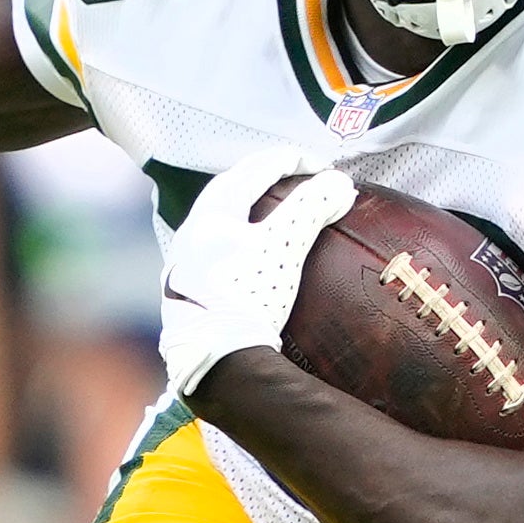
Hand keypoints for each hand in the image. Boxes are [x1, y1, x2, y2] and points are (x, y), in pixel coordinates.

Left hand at [157, 151, 352, 400]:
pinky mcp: (186, 294)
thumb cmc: (248, 297)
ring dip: (243, 207)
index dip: (291, 161)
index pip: (255, 169)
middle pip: (227, 189)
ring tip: (269, 210)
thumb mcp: (286, 246)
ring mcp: (184, 265)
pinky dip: (233, 240)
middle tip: (292, 176)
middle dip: (259, 176)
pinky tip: (244, 256)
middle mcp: (191, 233)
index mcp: (213, 214)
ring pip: (214, 220)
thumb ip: (311, 209)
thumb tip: (339, 183)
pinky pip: (211, 252)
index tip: (321, 166)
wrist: (216, 361)